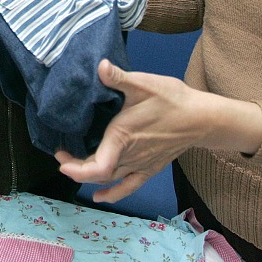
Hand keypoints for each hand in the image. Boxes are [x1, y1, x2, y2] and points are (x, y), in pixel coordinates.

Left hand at [55, 59, 261, 202]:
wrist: (201, 117)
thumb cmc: (172, 99)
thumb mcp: (143, 84)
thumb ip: (119, 77)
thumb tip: (100, 65)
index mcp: (122, 136)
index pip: (96, 165)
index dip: (75, 167)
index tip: (60, 157)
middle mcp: (129, 155)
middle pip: (97, 173)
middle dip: (75, 167)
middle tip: (61, 154)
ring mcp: (140, 164)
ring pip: (110, 179)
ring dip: (89, 176)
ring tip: (72, 165)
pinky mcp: (150, 168)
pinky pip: (129, 187)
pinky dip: (113, 193)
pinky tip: (100, 196)